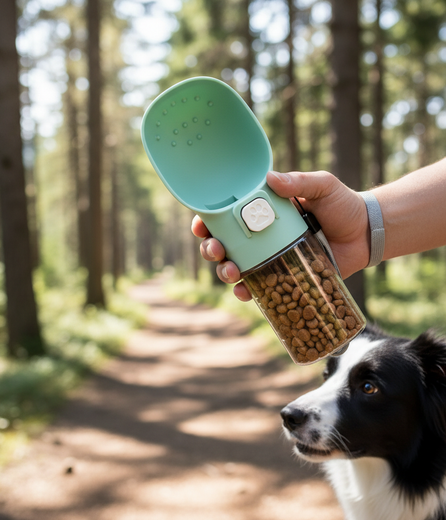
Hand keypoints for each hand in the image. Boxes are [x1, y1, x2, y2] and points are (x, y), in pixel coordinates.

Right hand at [192, 170, 369, 300]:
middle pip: (224, 244)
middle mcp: (260, 236)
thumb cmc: (342, 205)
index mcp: (262, 212)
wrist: (366, 233)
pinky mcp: (283, 278)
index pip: (227, 215)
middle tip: (215, 250)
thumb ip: (299, 182)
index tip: (201, 224)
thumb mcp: (322, 186)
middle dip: (211, 249)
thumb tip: (271, 179)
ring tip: (231, 273)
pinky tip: (243, 292)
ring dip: (224, 272)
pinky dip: (246, 292)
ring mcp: (270, 258)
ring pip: (235, 267)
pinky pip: (259, 288)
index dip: (208, 221)